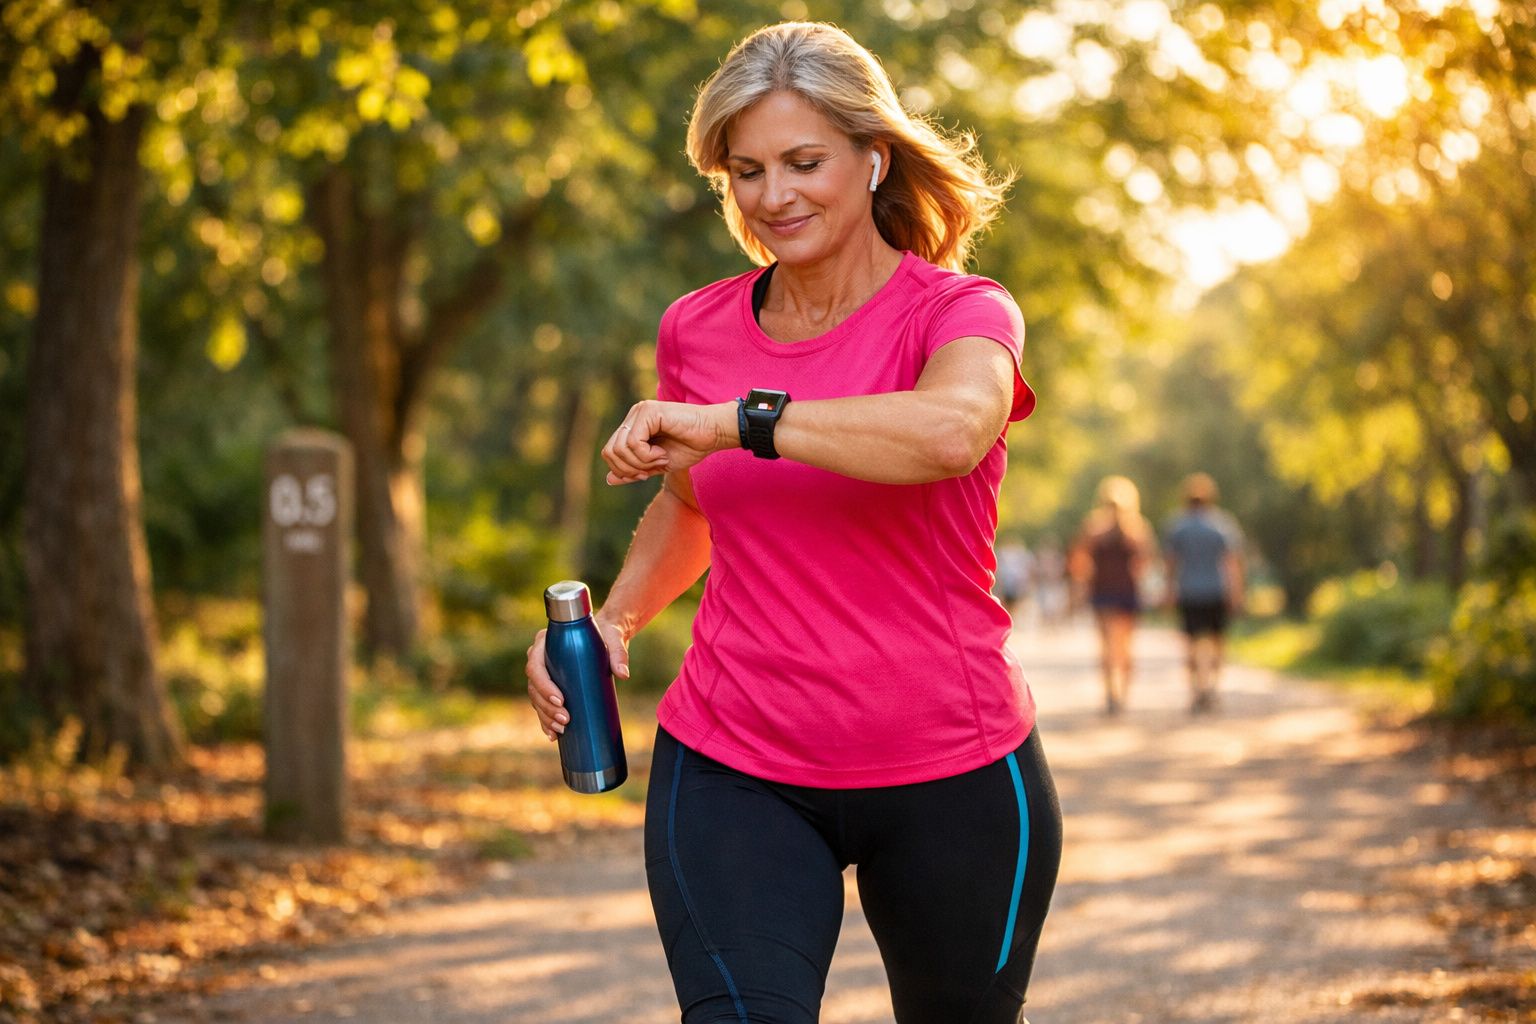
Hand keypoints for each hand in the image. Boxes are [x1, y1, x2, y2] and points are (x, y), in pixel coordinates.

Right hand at [525, 616, 631, 741]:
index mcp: (545, 642)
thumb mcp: (613, 639)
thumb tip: (623, 674)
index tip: (561, 700)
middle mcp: (539, 657)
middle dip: (547, 707)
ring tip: (561, 729)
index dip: (544, 686)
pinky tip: (553, 735)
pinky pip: (542, 704)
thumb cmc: (606, 633)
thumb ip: (618, 653)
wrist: (606, 634)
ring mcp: (544, 672)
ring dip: (546, 717)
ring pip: (536, 698)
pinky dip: (546, 721)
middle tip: (565, 720)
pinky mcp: (551, 685)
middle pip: (534, 687)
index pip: (536, 666)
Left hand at [602, 400, 733, 484]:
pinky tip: (662, 453)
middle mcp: (633, 416)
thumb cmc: (689, 447)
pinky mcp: (648, 411)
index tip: (646, 474)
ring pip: (620, 448)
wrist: (712, 435)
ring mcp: (639, 411)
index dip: (624, 470)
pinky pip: (633, 443)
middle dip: (630, 468)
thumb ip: (634, 470)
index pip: (610, 452)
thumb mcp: (656, 465)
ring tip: (661, 458)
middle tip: (652, 469)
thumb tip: (608, 479)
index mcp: (633, 426)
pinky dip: (647, 456)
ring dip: (641, 462)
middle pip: (610, 451)